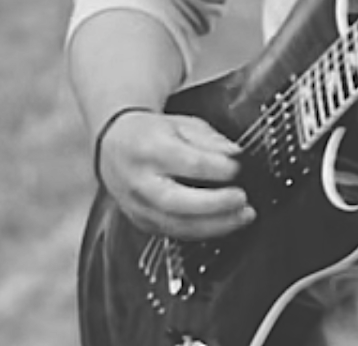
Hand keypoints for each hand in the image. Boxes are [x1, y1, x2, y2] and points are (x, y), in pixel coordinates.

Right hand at [96, 110, 254, 239]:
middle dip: (214, 203)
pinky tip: (225, 224)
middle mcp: (140, 181)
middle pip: (176, 200)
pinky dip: (202, 232)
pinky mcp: (142, 223)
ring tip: (243, 216)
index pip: (187, 162)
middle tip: (242, 199)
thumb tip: (236, 155)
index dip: (217, 168)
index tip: (239, 167)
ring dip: (214, 225)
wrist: (115, 148)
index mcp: (150, 148)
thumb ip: (210, 140)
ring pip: (175, 225)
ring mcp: (138, 207)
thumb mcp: (182, 124)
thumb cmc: (153, 134)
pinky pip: (173, 233)